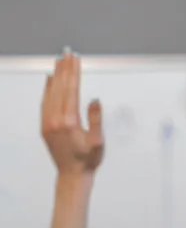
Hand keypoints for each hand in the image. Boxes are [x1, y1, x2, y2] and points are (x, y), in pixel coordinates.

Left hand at [41, 51, 103, 176]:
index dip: (74, 73)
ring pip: (50, 92)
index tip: (76, 59)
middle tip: (67, 53)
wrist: (71, 175)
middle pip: (60, 87)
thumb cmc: (87, 160)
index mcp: (69, 122)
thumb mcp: (98, 142)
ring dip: (56, 75)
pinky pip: (44, 102)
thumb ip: (96, 120)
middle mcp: (55, 119)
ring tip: (59, 61)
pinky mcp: (44, 125)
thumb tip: (93, 100)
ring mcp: (47, 122)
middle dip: (65, 69)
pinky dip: (47, 88)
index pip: (71, 90)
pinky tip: (50, 80)